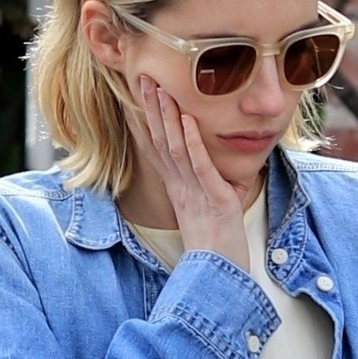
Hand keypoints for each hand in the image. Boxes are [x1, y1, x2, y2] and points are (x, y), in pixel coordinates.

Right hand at [131, 78, 249, 269]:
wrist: (220, 280)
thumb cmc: (217, 250)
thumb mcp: (208, 213)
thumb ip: (208, 188)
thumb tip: (215, 170)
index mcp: (179, 190)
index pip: (157, 149)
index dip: (146, 121)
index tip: (137, 95)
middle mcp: (183, 189)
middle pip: (160, 142)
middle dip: (151, 109)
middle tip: (142, 78)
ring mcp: (197, 194)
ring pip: (175, 149)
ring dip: (167, 117)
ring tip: (161, 88)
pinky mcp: (216, 201)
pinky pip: (201, 167)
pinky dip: (193, 143)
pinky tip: (187, 120)